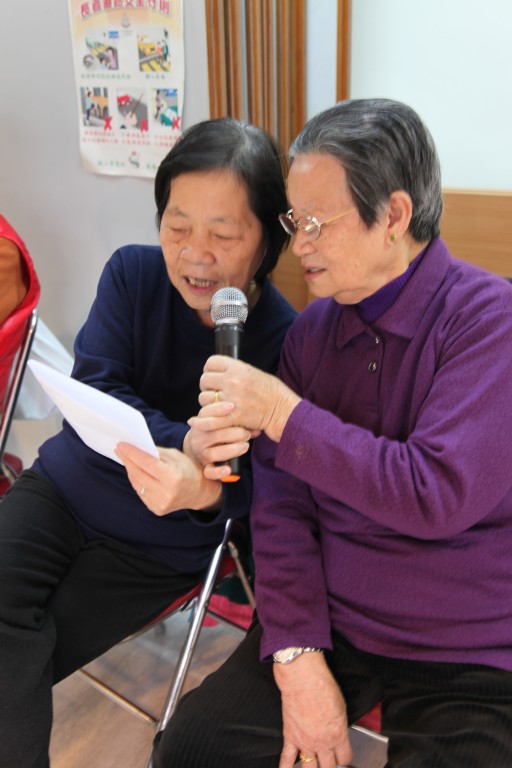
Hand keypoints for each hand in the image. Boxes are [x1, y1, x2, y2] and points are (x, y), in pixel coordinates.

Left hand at [115, 442, 221, 515]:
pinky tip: (134, 471)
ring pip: (137, 483)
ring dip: (130, 470)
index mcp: (173, 477)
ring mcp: (161, 503)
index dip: (132, 453)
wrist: (199, 492)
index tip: (121, 445)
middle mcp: (166, 492)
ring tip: (125, 458)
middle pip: (139, 473)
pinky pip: (141, 492)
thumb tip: (136, 447)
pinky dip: (136, 480)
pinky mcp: (157, 509)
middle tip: (119, 449)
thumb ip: (156, 453)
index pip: (146, 463)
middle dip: (127, 460)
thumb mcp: (176, 456)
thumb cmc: (188, 470)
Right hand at [183, 410, 252, 480]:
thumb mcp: (221, 421)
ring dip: (231, 449)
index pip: (205, 413)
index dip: (218, 409)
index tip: (232, 407)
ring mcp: (201, 454)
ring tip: (245, 446)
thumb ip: (235, 419)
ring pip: (213, 453)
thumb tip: (256, 426)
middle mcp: (198, 438)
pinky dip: (219, 472)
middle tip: (247, 433)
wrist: (203, 448)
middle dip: (233, 433)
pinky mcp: (206, 468)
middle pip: (213, 434)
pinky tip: (228, 470)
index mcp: (200, 423)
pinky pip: (210, 472)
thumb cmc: (218, 431)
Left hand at [196, 356, 300, 442]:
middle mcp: (232, 381)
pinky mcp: (231, 416)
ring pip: (204, 398)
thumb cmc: (273, 393)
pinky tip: (213, 418)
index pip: (211, 362)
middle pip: (205, 380)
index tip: (213, 377)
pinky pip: (209, 416)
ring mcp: (230, 398)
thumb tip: (221, 372)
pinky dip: (208, 418)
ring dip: (208, 403)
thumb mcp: (255, 373)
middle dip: (207, 387)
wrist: (283, 412)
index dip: (210, 370)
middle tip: (214, 393)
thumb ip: (236, 371)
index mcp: (238, 368)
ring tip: (217, 406)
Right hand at [273, 653, 351, 767]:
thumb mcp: (341, 706)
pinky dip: (286, 767)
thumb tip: (339, 732)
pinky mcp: (290, 737)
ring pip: (310, 767)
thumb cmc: (322, 686)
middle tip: (329, 758)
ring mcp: (305, 742)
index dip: (344, 756)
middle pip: (328, 766)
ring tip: (314, 764)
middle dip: (330, 763)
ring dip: (314, 767)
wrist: (302, 678)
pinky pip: (287, 758)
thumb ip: (340, 725)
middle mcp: (321, 742)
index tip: (342, 754)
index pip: (344, 758)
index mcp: (337, 735)